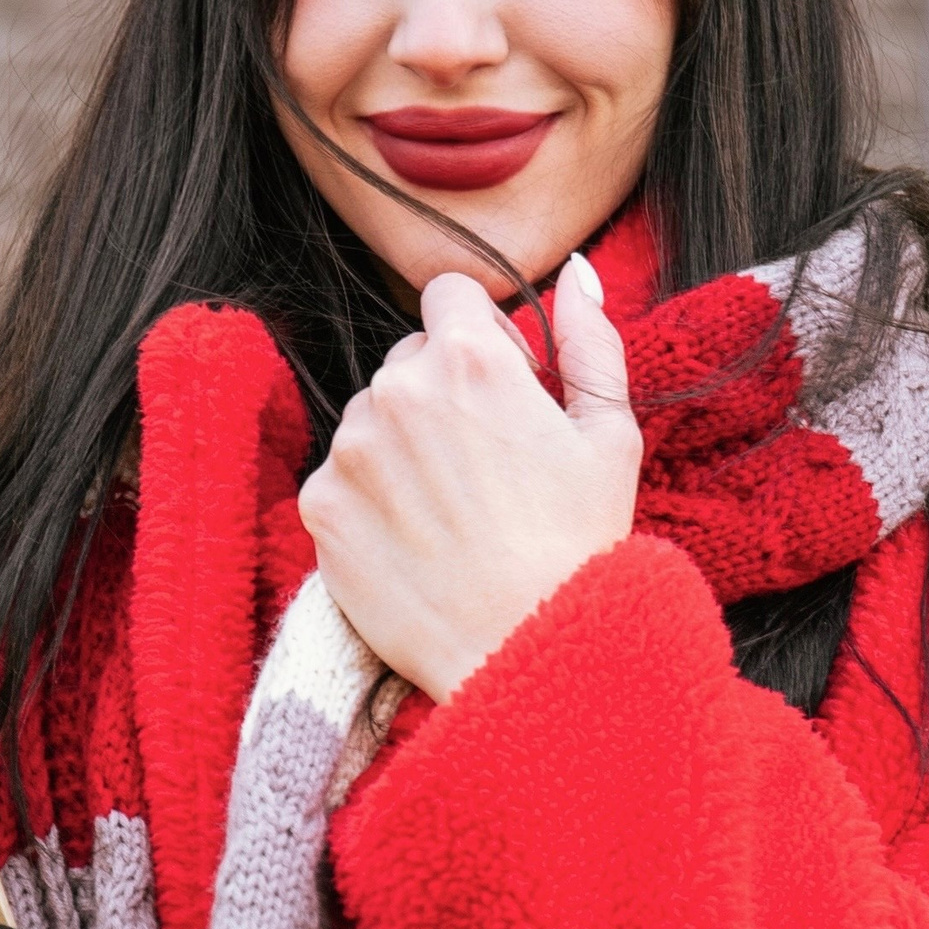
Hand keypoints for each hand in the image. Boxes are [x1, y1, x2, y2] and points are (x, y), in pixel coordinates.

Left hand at [298, 253, 639, 701]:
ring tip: (451, 510)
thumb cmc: (580, 548)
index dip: (480, 336)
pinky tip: (415, 541)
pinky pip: (340, 478)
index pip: (449, 296)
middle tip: (483, 465)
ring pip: (369, 418)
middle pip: (407, 359)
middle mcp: (397, 390)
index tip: (501, 385)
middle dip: (439, 392)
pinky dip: (369, 500)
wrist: (527, 655)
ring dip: (400, 445)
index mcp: (471, 359)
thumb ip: (590, 342)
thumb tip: (578, 273)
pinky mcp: (318, 506)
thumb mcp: (609, 436)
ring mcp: (350, 449)